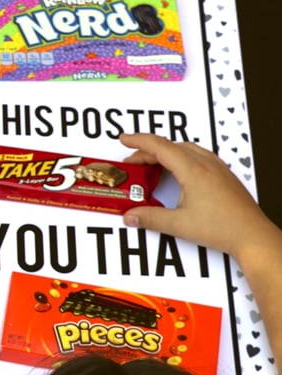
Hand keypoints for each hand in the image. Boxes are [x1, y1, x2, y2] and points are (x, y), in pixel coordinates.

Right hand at [119, 133, 274, 260]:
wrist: (251, 235)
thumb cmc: (222, 227)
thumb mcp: (178, 224)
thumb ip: (150, 218)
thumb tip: (131, 215)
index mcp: (193, 170)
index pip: (160, 147)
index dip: (139, 141)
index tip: (124, 140)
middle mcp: (205, 163)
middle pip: (170, 147)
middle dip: (147, 152)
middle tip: (132, 165)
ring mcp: (216, 167)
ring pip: (185, 150)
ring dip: (165, 154)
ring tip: (151, 168)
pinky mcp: (223, 175)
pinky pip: (197, 156)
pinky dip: (180, 159)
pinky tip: (177, 173)